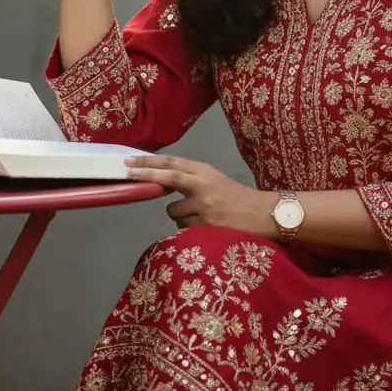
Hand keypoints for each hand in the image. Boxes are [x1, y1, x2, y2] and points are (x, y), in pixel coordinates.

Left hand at [125, 154, 277, 238]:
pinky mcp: (206, 225)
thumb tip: (160, 183)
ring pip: (173, 212)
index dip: (150, 162)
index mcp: (205, 171)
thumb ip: (191, 180)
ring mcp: (204, 205)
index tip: (131, 161)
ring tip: (200, 217)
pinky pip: (184, 228)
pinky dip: (189, 229)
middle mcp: (203, 184)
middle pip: (168, 177)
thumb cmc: (236, 197)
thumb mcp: (214, 180)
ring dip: (180, 216)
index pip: (173, 163)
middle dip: (146, 174)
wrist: (263, 214)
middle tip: (128, 172)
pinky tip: (206, 227)